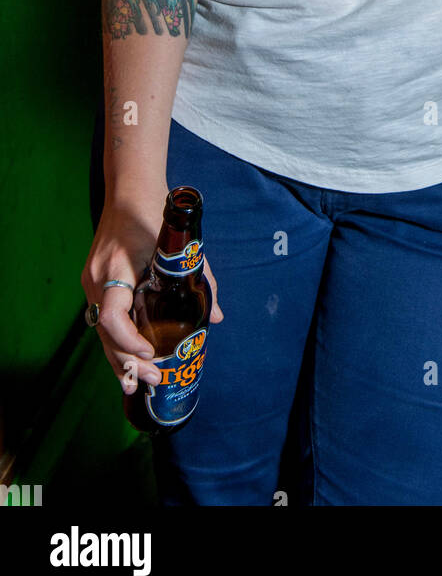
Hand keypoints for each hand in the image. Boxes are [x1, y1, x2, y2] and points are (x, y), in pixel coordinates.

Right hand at [81, 196, 223, 395]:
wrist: (129, 192)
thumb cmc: (154, 216)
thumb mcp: (180, 247)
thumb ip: (202, 279)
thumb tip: (215, 318)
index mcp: (116, 269)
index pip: (112, 316)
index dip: (129, 340)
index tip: (150, 351)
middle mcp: (98, 279)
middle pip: (104, 333)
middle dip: (127, 361)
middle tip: (152, 379)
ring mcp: (92, 282)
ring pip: (100, 331)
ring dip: (118, 357)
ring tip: (135, 383)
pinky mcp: (94, 282)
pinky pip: (102, 318)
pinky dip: (114, 340)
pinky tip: (126, 359)